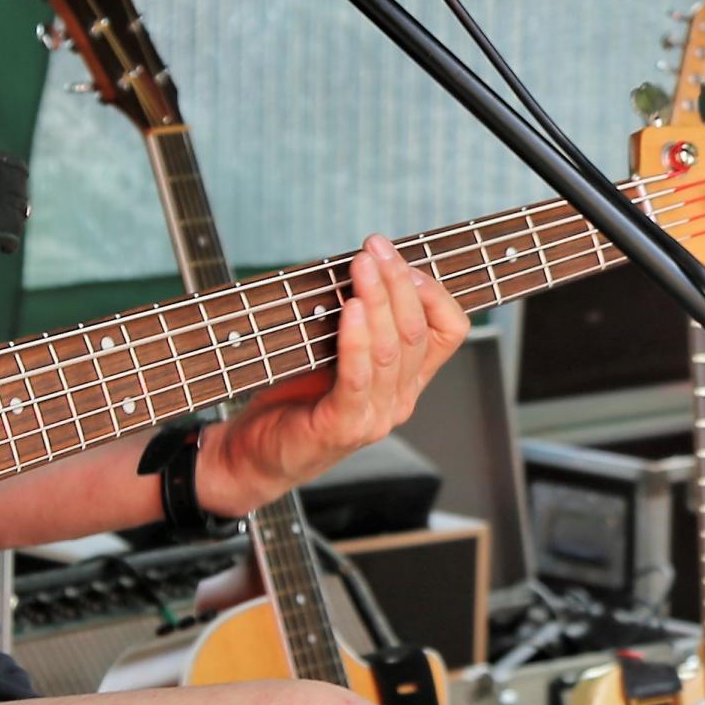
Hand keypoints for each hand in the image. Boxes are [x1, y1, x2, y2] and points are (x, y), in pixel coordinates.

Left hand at [194, 235, 469, 514]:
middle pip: (417, 331)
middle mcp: (400, 400)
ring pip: (392, 349)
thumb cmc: (290, 400)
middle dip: (399, 281)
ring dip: (379, 299)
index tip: (400, 260)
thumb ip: (357, 323)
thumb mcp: (333, 353)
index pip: (450, 331)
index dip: (433, 291)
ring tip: (362, 266)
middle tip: (376, 247)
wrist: (254, 457)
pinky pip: (359, 376)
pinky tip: (352, 309)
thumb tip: (360, 264)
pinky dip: (357, 339)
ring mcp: (376, 417)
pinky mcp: (344, 426)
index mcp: (406, 381)